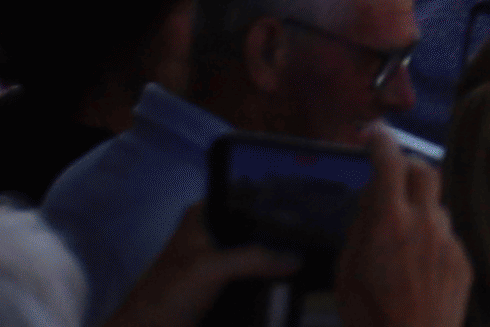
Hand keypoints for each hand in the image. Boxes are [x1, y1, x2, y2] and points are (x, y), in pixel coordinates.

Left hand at [98, 205, 297, 326]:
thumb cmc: (170, 294)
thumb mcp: (210, 267)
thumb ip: (255, 258)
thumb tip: (298, 259)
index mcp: (204, 216)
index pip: (246, 196)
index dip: (275, 200)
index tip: (310, 203)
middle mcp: (215, 235)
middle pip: (258, 228)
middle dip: (284, 235)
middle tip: (319, 235)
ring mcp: (221, 264)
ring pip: (260, 256)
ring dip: (281, 262)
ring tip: (316, 259)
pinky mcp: (226, 289)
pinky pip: (258, 281)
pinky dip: (274, 283)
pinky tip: (298, 284)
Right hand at [331, 144, 469, 326]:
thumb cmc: (369, 317)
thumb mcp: (347, 273)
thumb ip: (360, 229)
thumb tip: (371, 200)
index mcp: (388, 223)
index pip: (389, 164)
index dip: (382, 141)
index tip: (374, 132)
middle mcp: (424, 222)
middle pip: (424, 170)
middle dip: (406, 165)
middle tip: (390, 176)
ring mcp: (449, 239)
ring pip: (435, 205)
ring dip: (418, 208)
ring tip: (398, 239)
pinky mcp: (464, 258)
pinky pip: (446, 235)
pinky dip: (430, 238)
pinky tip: (417, 267)